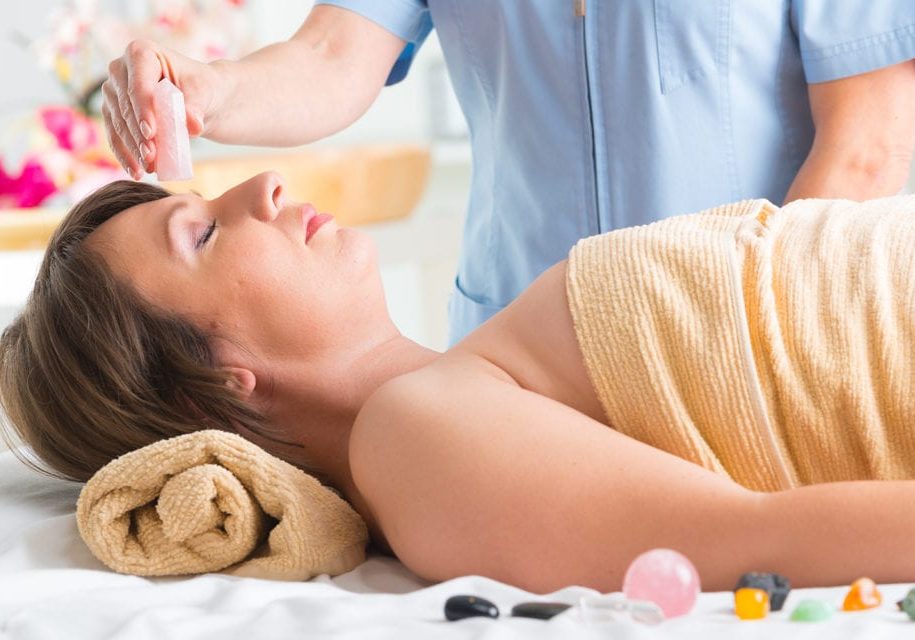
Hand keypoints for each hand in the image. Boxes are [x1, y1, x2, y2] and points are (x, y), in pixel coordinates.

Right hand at [102, 40, 219, 178]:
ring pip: (118, 122)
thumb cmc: (202, 89)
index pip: (139, 82)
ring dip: (131, 148)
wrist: (199, 99)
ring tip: (148, 167)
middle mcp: (120, 68)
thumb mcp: (205, 93)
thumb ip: (196, 106)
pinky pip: (114, 135)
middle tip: (151, 156)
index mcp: (141, 52)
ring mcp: (113, 91)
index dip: (143, 107)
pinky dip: (124, 155)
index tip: (151, 132)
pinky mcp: (112, 112)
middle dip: (138, 133)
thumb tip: (194, 125)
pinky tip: (135, 171)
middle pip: (125, 105)